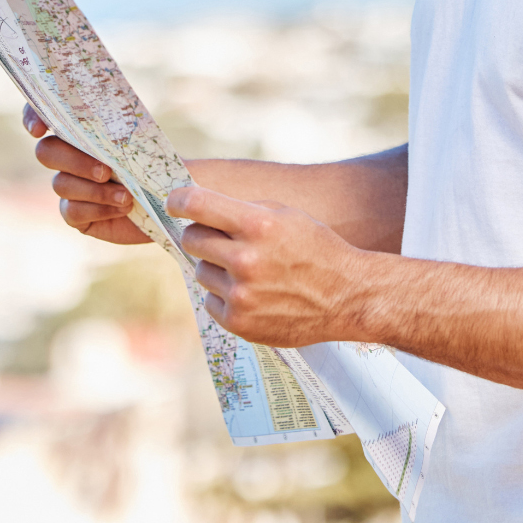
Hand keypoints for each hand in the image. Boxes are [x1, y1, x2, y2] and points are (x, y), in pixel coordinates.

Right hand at [23, 104, 150, 244]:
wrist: (172, 205)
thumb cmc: (162, 168)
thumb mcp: (152, 147)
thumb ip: (131, 135)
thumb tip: (118, 131)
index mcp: (83, 132)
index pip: (45, 114)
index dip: (32, 116)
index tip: (39, 129)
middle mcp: (70, 157)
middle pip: (45, 152)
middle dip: (74, 160)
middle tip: (106, 171)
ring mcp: (71, 187)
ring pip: (60, 184)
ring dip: (94, 190)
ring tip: (126, 196)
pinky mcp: (77, 215)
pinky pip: (71, 211)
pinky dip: (97, 209)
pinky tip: (121, 209)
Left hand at [168, 182, 364, 346]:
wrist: (348, 297)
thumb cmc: (316, 250)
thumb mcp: (286, 215)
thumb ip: (242, 210)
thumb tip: (196, 208)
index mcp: (258, 225)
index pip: (197, 204)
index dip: (179, 200)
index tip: (174, 202)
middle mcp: (246, 259)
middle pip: (192, 238)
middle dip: (203, 235)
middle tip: (223, 240)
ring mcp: (241, 294)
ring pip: (201, 271)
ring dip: (217, 268)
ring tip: (250, 271)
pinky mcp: (239, 322)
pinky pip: (210, 300)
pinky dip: (224, 296)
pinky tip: (253, 294)